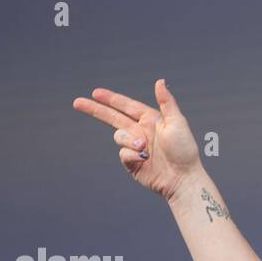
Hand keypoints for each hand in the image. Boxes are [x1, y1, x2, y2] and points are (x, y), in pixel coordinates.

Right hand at [72, 79, 201, 200]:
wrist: (183, 178)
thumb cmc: (184, 150)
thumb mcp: (177, 123)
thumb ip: (166, 102)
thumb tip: (159, 81)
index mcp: (150, 120)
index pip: (126, 106)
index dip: (111, 99)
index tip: (95, 93)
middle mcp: (141, 132)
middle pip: (112, 117)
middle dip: (95, 110)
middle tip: (77, 103)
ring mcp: (135, 147)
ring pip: (118, 137)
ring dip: (127, 140)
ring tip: (143, 148)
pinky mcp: (132, 163)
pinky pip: (122, 154)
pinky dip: (130, 155)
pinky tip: (143, 159)